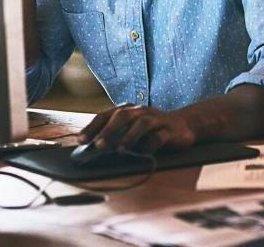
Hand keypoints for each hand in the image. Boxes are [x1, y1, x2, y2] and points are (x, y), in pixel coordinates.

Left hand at [79, 104, 196, 154]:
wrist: (183, 125)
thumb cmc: (150, 130)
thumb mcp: (131, 130)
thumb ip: (115, 136)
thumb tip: (92, 151)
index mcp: (127, 110)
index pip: (105, 115)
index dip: (92, 127)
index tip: (80, 140)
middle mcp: (140, 111)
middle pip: (122, 116)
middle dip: (108, 131)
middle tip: (97, 145)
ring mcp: (155, 119)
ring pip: (141, 124)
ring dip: (129, 136)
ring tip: (120, 150)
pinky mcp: (169, 130)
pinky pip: (159, 137)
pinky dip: (150, 145)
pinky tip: (144, 153)